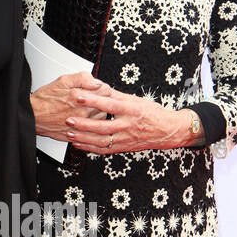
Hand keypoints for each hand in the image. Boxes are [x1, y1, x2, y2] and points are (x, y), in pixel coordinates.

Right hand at [30, 71, 111, 141]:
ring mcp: (82, 125)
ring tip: (90, 108)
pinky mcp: (79, 134)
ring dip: (99, 112)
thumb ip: (82, 78)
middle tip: (96, 98)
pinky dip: (93, 125)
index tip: (99, 88)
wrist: (33, 116)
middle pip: (107, 105)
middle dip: (103, 100)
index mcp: (81, 97)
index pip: (106, 91)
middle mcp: (84, 112)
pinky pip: (94, 130)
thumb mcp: (62, 81)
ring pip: (102, 118)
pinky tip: (87, 120)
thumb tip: (96, 81)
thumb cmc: (45, 99)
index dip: (103, 87)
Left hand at [67, 89, 203, 153]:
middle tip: (69, 118)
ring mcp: (126, 139)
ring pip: (102, 141)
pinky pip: (104, 149)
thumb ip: (116, 95)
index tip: (79, 96)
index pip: (110, 105)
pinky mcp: (123, 148)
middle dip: (84, 124)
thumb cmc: (153, 114)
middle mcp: (128, 126)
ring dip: (84, 138)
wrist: (168, 131)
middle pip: (103, 126)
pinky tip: (79, 144)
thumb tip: (99, 86)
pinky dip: (90, 148)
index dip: (94, 101)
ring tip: (70, 133)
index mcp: (132, 110)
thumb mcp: (136, 100)